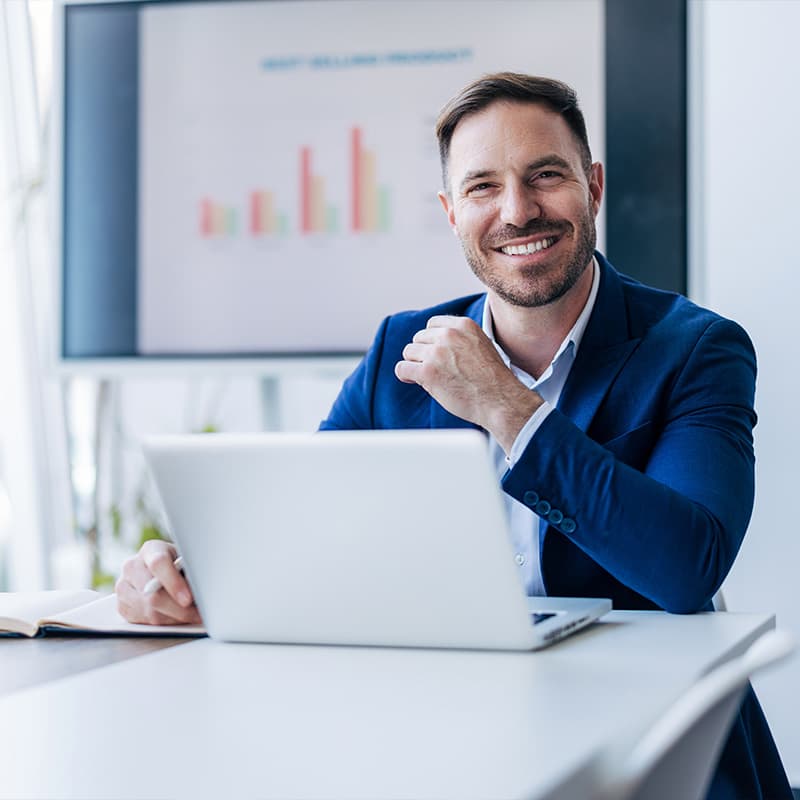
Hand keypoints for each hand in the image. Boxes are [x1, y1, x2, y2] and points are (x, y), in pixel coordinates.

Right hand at [116, 539, 201, 624]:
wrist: (161, 572)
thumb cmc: (179, 565)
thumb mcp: (186, 560)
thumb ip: (190, 571)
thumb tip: (201, 588)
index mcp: (151, 549)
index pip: (158, 563)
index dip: (174, 583)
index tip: (188, 599)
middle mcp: (132, 566)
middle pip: (152, 594)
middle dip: (179, 609)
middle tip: (198, 615)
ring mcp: (124, 587)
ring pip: (149, 612)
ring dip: (174, 619)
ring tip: (192, 617)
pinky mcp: (122, 606)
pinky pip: (144, 622)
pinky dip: (165, 624)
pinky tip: (177, 618)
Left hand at [394, 315, 542, 451]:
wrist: (500, 400)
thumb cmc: (493, 380)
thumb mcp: (482, 346)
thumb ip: (461, 339)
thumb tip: (438, 342)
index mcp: (463, 325)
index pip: (432, 324)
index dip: (432, 340)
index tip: (436, 353)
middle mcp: (449, 335)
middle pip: (418, 338)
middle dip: (423, 354)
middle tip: (435, 369)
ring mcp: (437, 353)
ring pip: (409, 352)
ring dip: (416, 364)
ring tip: (430, 377)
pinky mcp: (427, 372)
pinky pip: (402, 368)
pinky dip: (406, 375)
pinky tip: (415, 380)